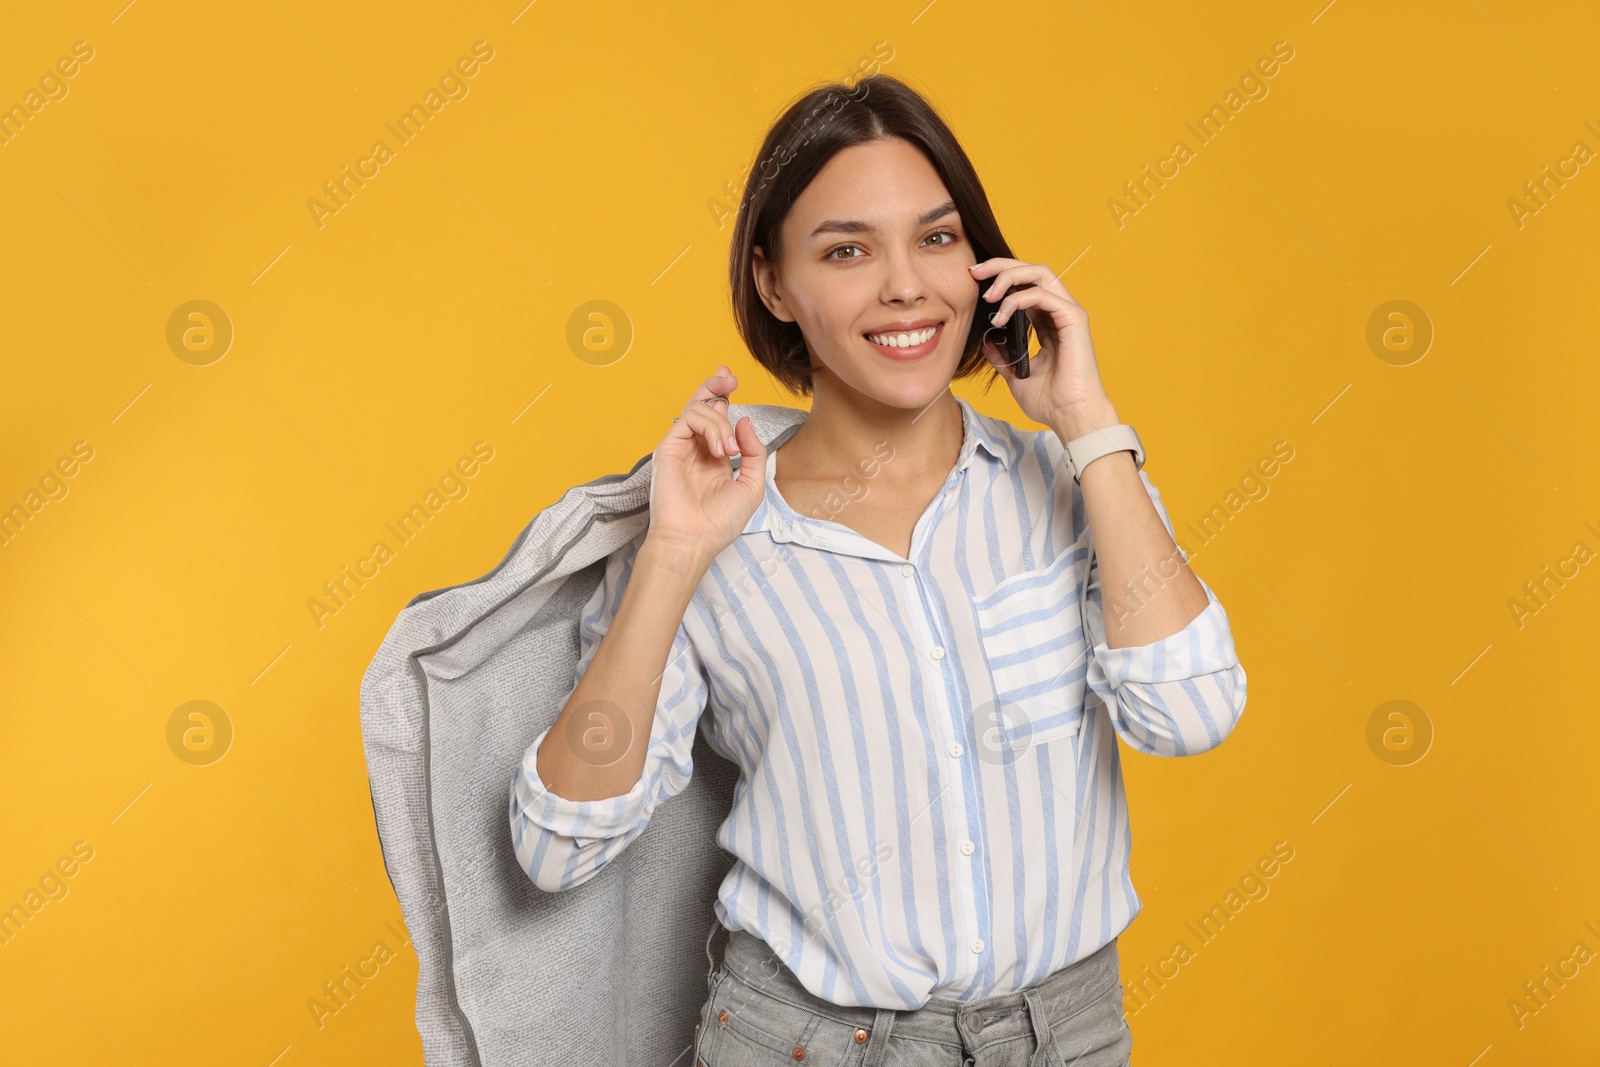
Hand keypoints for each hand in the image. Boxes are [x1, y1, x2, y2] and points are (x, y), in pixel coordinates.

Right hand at [645, 364, 766, 563]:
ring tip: (729, 451)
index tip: (733, 381)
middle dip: (716, 385)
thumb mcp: (751, 486)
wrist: (694, 541)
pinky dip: (709, 427)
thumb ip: (753, 452)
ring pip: (699, 409)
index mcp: (714, 456)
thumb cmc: (719, 522)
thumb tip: (744, 420)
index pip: (718, 417)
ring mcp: (681, 447)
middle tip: (729, 377)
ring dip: (721, 423)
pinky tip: (720, 451)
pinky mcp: (668, 448)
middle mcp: (696, 448)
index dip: (724, 396)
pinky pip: (689, 419)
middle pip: (702, 404)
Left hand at [969, 258, 1118, 437]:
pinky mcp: (1073, 319)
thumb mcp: (1016, 375)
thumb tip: (987, 341)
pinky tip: (1002, 316)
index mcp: (1047, 322)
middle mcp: (1059, 312)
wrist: (1070, 416)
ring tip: (988, 295)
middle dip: (1000, 266)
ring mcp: (1068, 313)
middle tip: (974, 272)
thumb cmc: (1050, 401)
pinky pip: (1042, 294)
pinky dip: (1017, 299)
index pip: (1024, 285)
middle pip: (1031, 270)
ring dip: (1008, 276)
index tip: (973, 279)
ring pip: (1039, 273)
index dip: (999, 276)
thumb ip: (1002, 356)